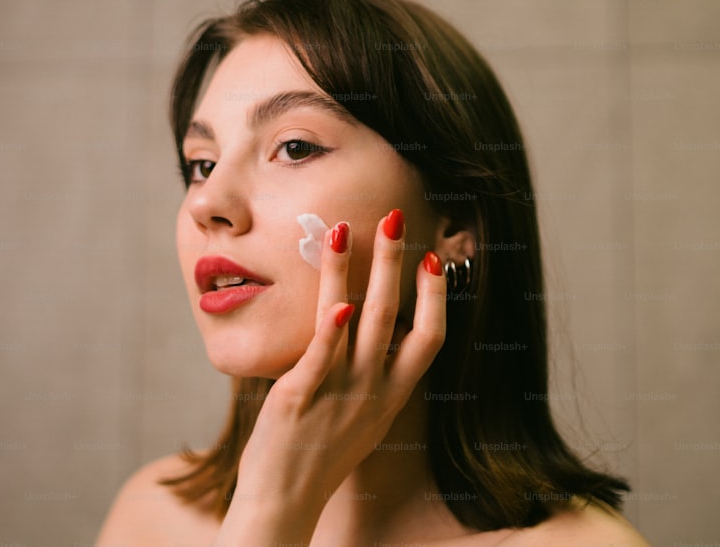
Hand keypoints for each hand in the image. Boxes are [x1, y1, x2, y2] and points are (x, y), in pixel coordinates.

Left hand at [215, 209, 446, 543]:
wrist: (284, 502)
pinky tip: (335, 303)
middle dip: (395, 264)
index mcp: (389, 396)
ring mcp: (338, 394)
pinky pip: (322, 359)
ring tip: (344, 228)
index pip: (429, 341)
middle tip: (395, 217)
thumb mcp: (359, 417)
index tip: (435, 260)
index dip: (435, 299)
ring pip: (357, 325)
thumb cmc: (317, 454)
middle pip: (394, 319)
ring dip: (353, 272)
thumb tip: (364, 332)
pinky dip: (332, 331)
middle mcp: (372, 393)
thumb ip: (368, 377)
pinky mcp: (301, 398)